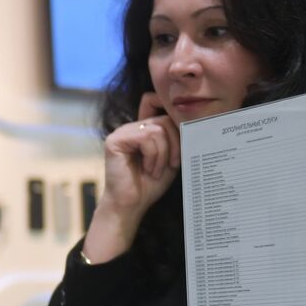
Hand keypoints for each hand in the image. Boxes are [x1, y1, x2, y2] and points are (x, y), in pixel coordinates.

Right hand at [84, 93, 180, 261]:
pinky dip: (153, 155)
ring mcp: (121, 133)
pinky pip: (146, 137)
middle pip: (164, 119)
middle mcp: (130, 127)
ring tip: (156, 170)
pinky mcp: (115, 141)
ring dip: (164, 153)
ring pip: (157, 129)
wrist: (131, 205)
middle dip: (175, 143)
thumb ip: (175, 138)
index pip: (154, 101)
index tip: (180, 127)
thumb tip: (191, 122)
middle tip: (172, 164)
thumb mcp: (170, 157)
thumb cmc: (150, 184)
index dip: (168, 106)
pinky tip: (148, 169)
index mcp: (142, 129)